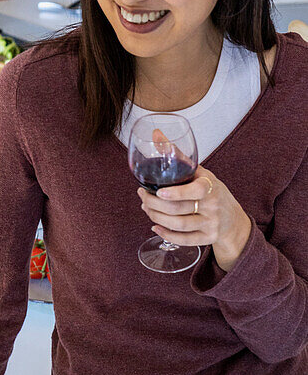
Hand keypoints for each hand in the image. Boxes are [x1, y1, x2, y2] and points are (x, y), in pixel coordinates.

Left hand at [138, 165, 252, 271]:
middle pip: (178, 209)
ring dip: (157, 218)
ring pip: (179, 225)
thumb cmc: (210, 190)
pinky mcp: (208, 238)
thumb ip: (177, 154)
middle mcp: (212, 206)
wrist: (232, 217)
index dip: (176, 193)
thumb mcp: (199, 171)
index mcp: (209, 186)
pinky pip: (185, 240)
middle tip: (143, 197)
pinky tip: (155, 227)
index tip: (159, 192)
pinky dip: (167, 235)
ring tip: (146, 209)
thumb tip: (156, 134)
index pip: (194, 191)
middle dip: (154, 204)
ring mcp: (211, 224)